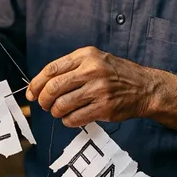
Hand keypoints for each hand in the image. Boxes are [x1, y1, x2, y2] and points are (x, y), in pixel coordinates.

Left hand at [26, 47, 160, 127]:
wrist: (145, 87)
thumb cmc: (116, 74)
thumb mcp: (95, 59)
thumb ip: (71, 68)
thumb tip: (42, 84)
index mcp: (86, 55)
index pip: (51, 69)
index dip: (36, 83)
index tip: (31, 93)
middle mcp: (92, 70)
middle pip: (53, 88)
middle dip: (43, 100)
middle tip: (44, 105)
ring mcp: (99, 90)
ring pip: (62, 105)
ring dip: (55, 112)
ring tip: (59, 112)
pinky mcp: (104, 108)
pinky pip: (75, 118)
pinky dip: (68, 121)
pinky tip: (71, 118)